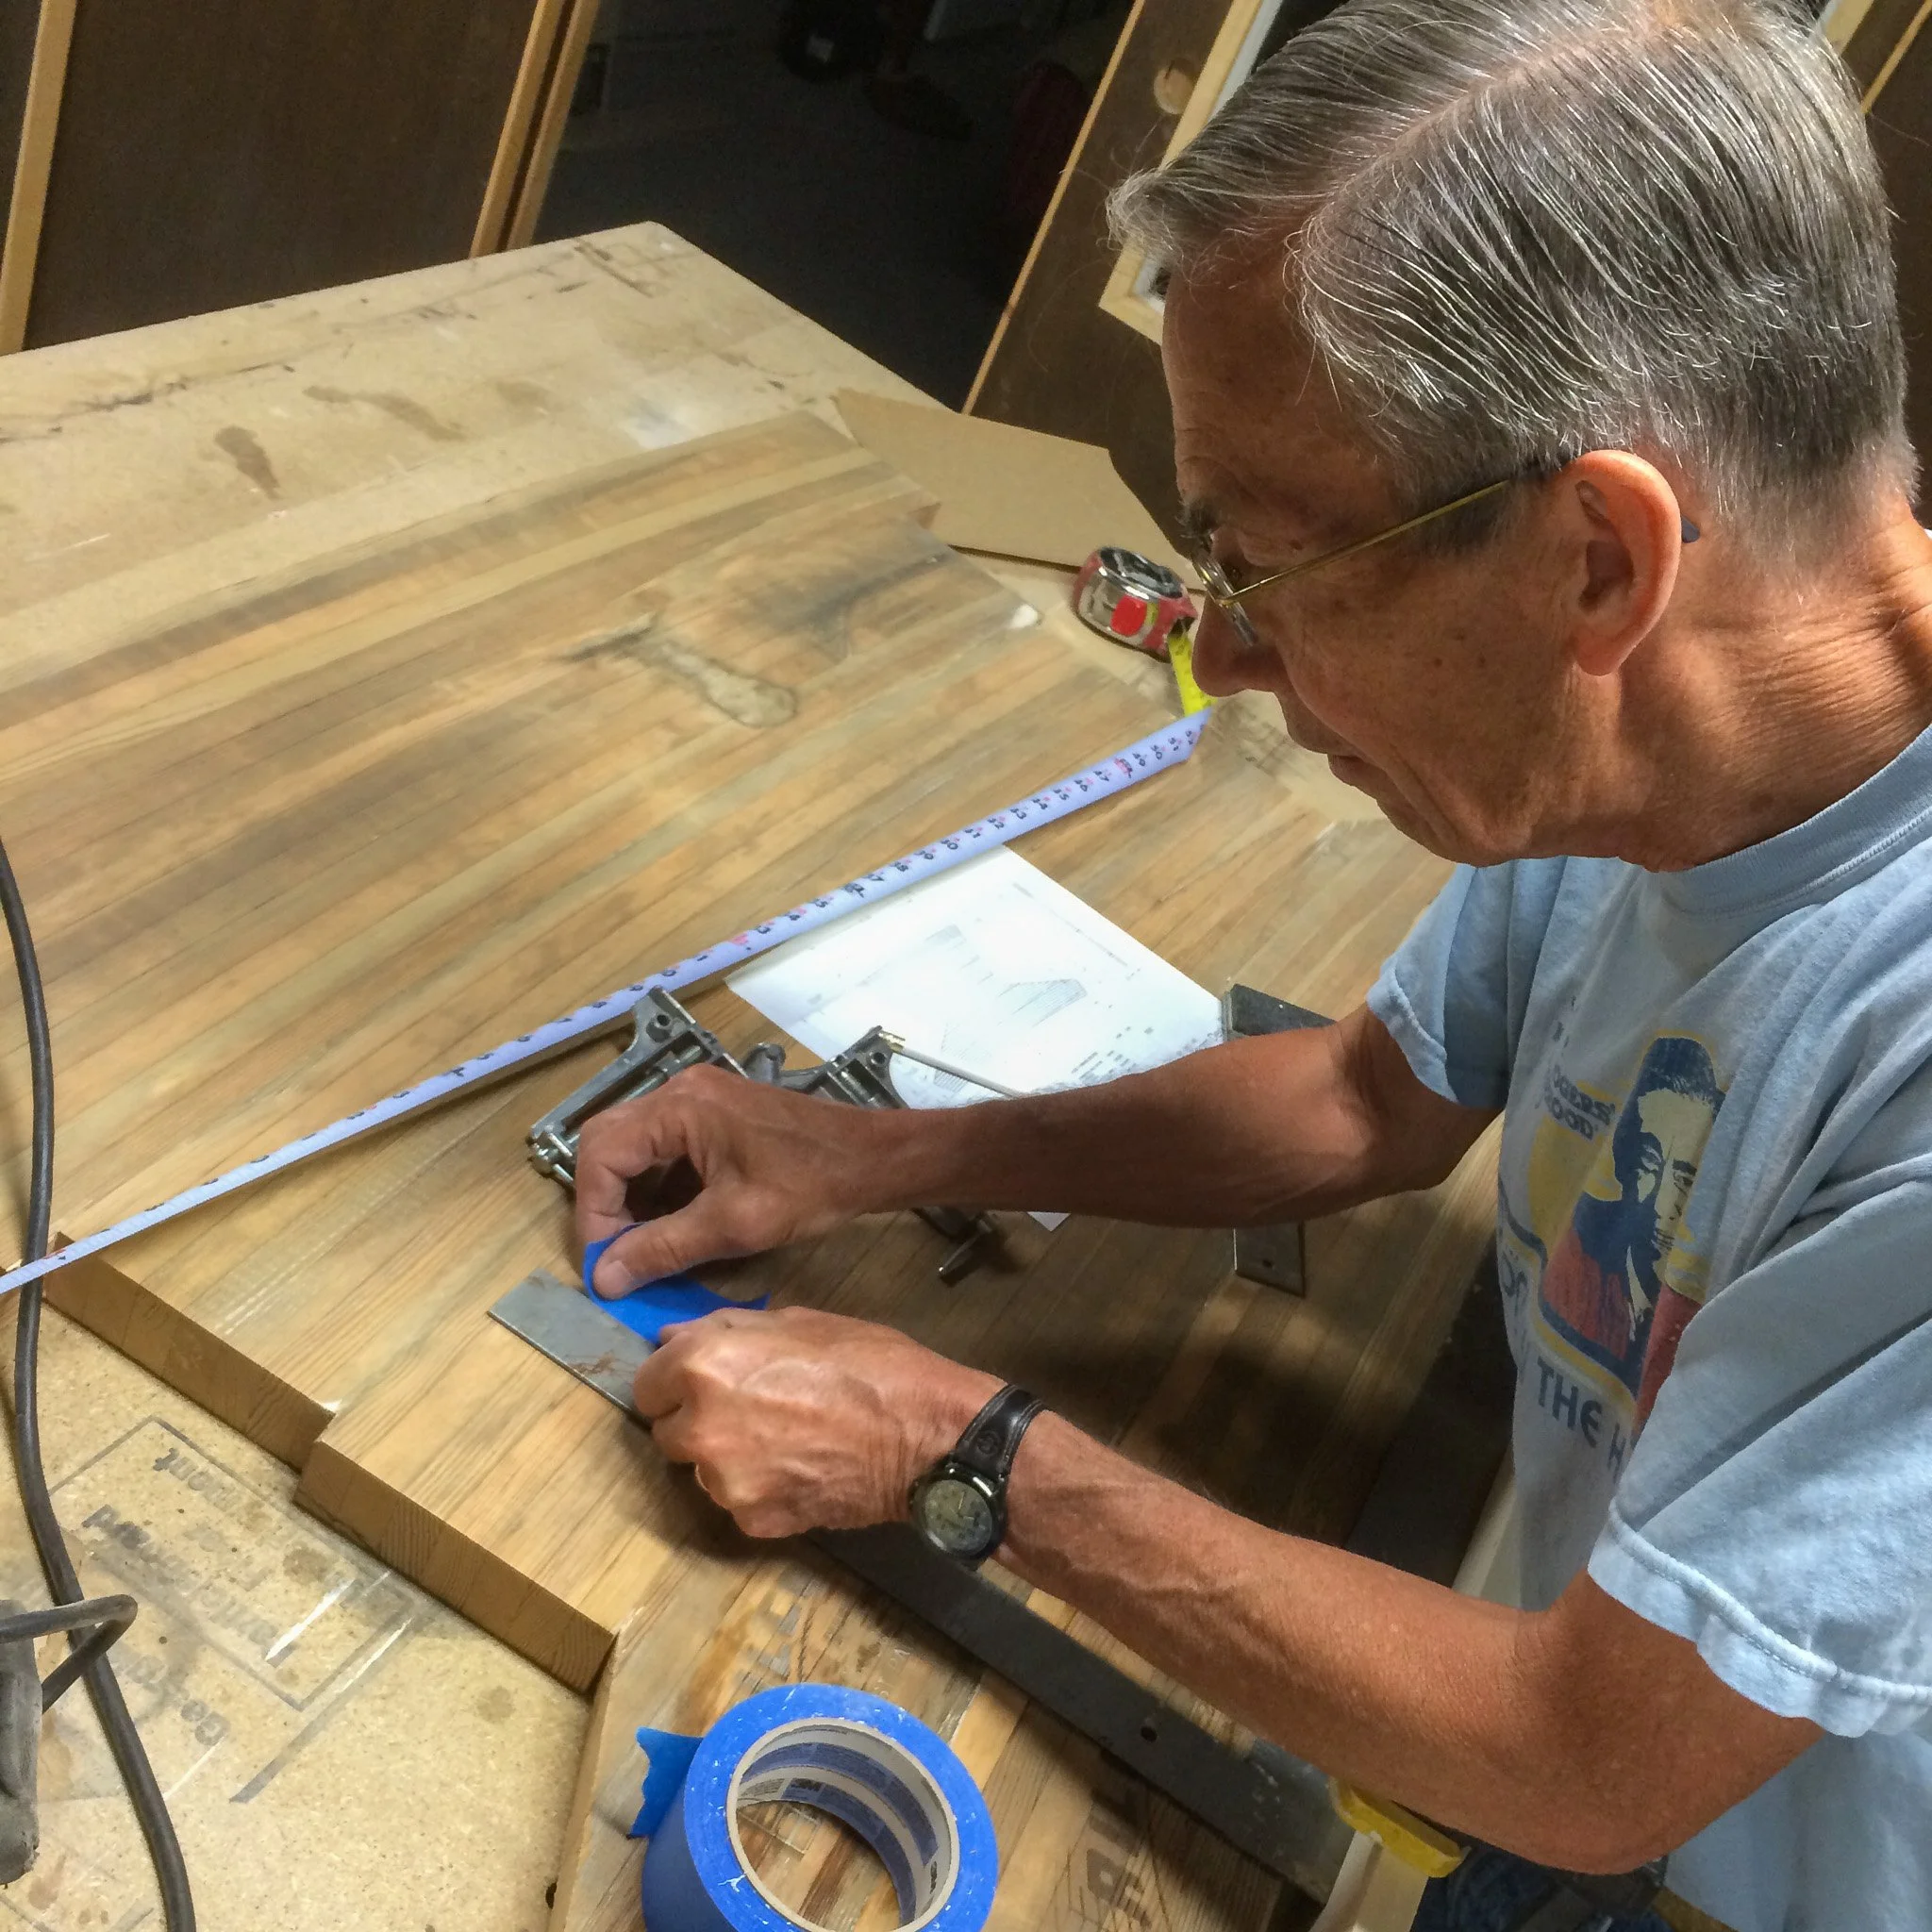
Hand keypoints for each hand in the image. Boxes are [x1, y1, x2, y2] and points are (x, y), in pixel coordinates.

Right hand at [575, 1066, 888, 1294]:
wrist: (871, 1159)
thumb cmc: (810, 1185)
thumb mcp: (734, 1224)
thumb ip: (663, 1248)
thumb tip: (604, 1278)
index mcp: (680, 1107)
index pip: (601, 1154)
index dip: (594, 1213)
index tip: (606, 1263)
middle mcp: (680, 1093)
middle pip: (608, 1143)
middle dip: (605, 1203)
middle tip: (616, 1255)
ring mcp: (698, 1100)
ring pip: (634, 1147)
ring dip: (630, 1197)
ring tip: (642, 1248)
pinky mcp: (715, 1116)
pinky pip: (665, 1149)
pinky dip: (658, 1188)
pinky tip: (671, 1226)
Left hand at [632, 1305, 999, 1537]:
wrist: (922, 1435)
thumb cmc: (866, 1362)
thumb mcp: (795, 1321)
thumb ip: (723, 1330)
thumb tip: (670, 1339)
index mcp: (703, 1366)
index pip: (645, 1385)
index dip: (674, 1379)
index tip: (704, 1380)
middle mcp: (699, 1427)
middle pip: (667, 1431)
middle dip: (697, 1419)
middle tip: (751, 1407)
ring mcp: (723, 1481)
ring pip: (701, 1469)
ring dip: (727, 1455)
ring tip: (785, 1438)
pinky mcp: (751, 1520)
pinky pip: (737, 1500)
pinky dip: (759, 1487)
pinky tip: (800, 1467)